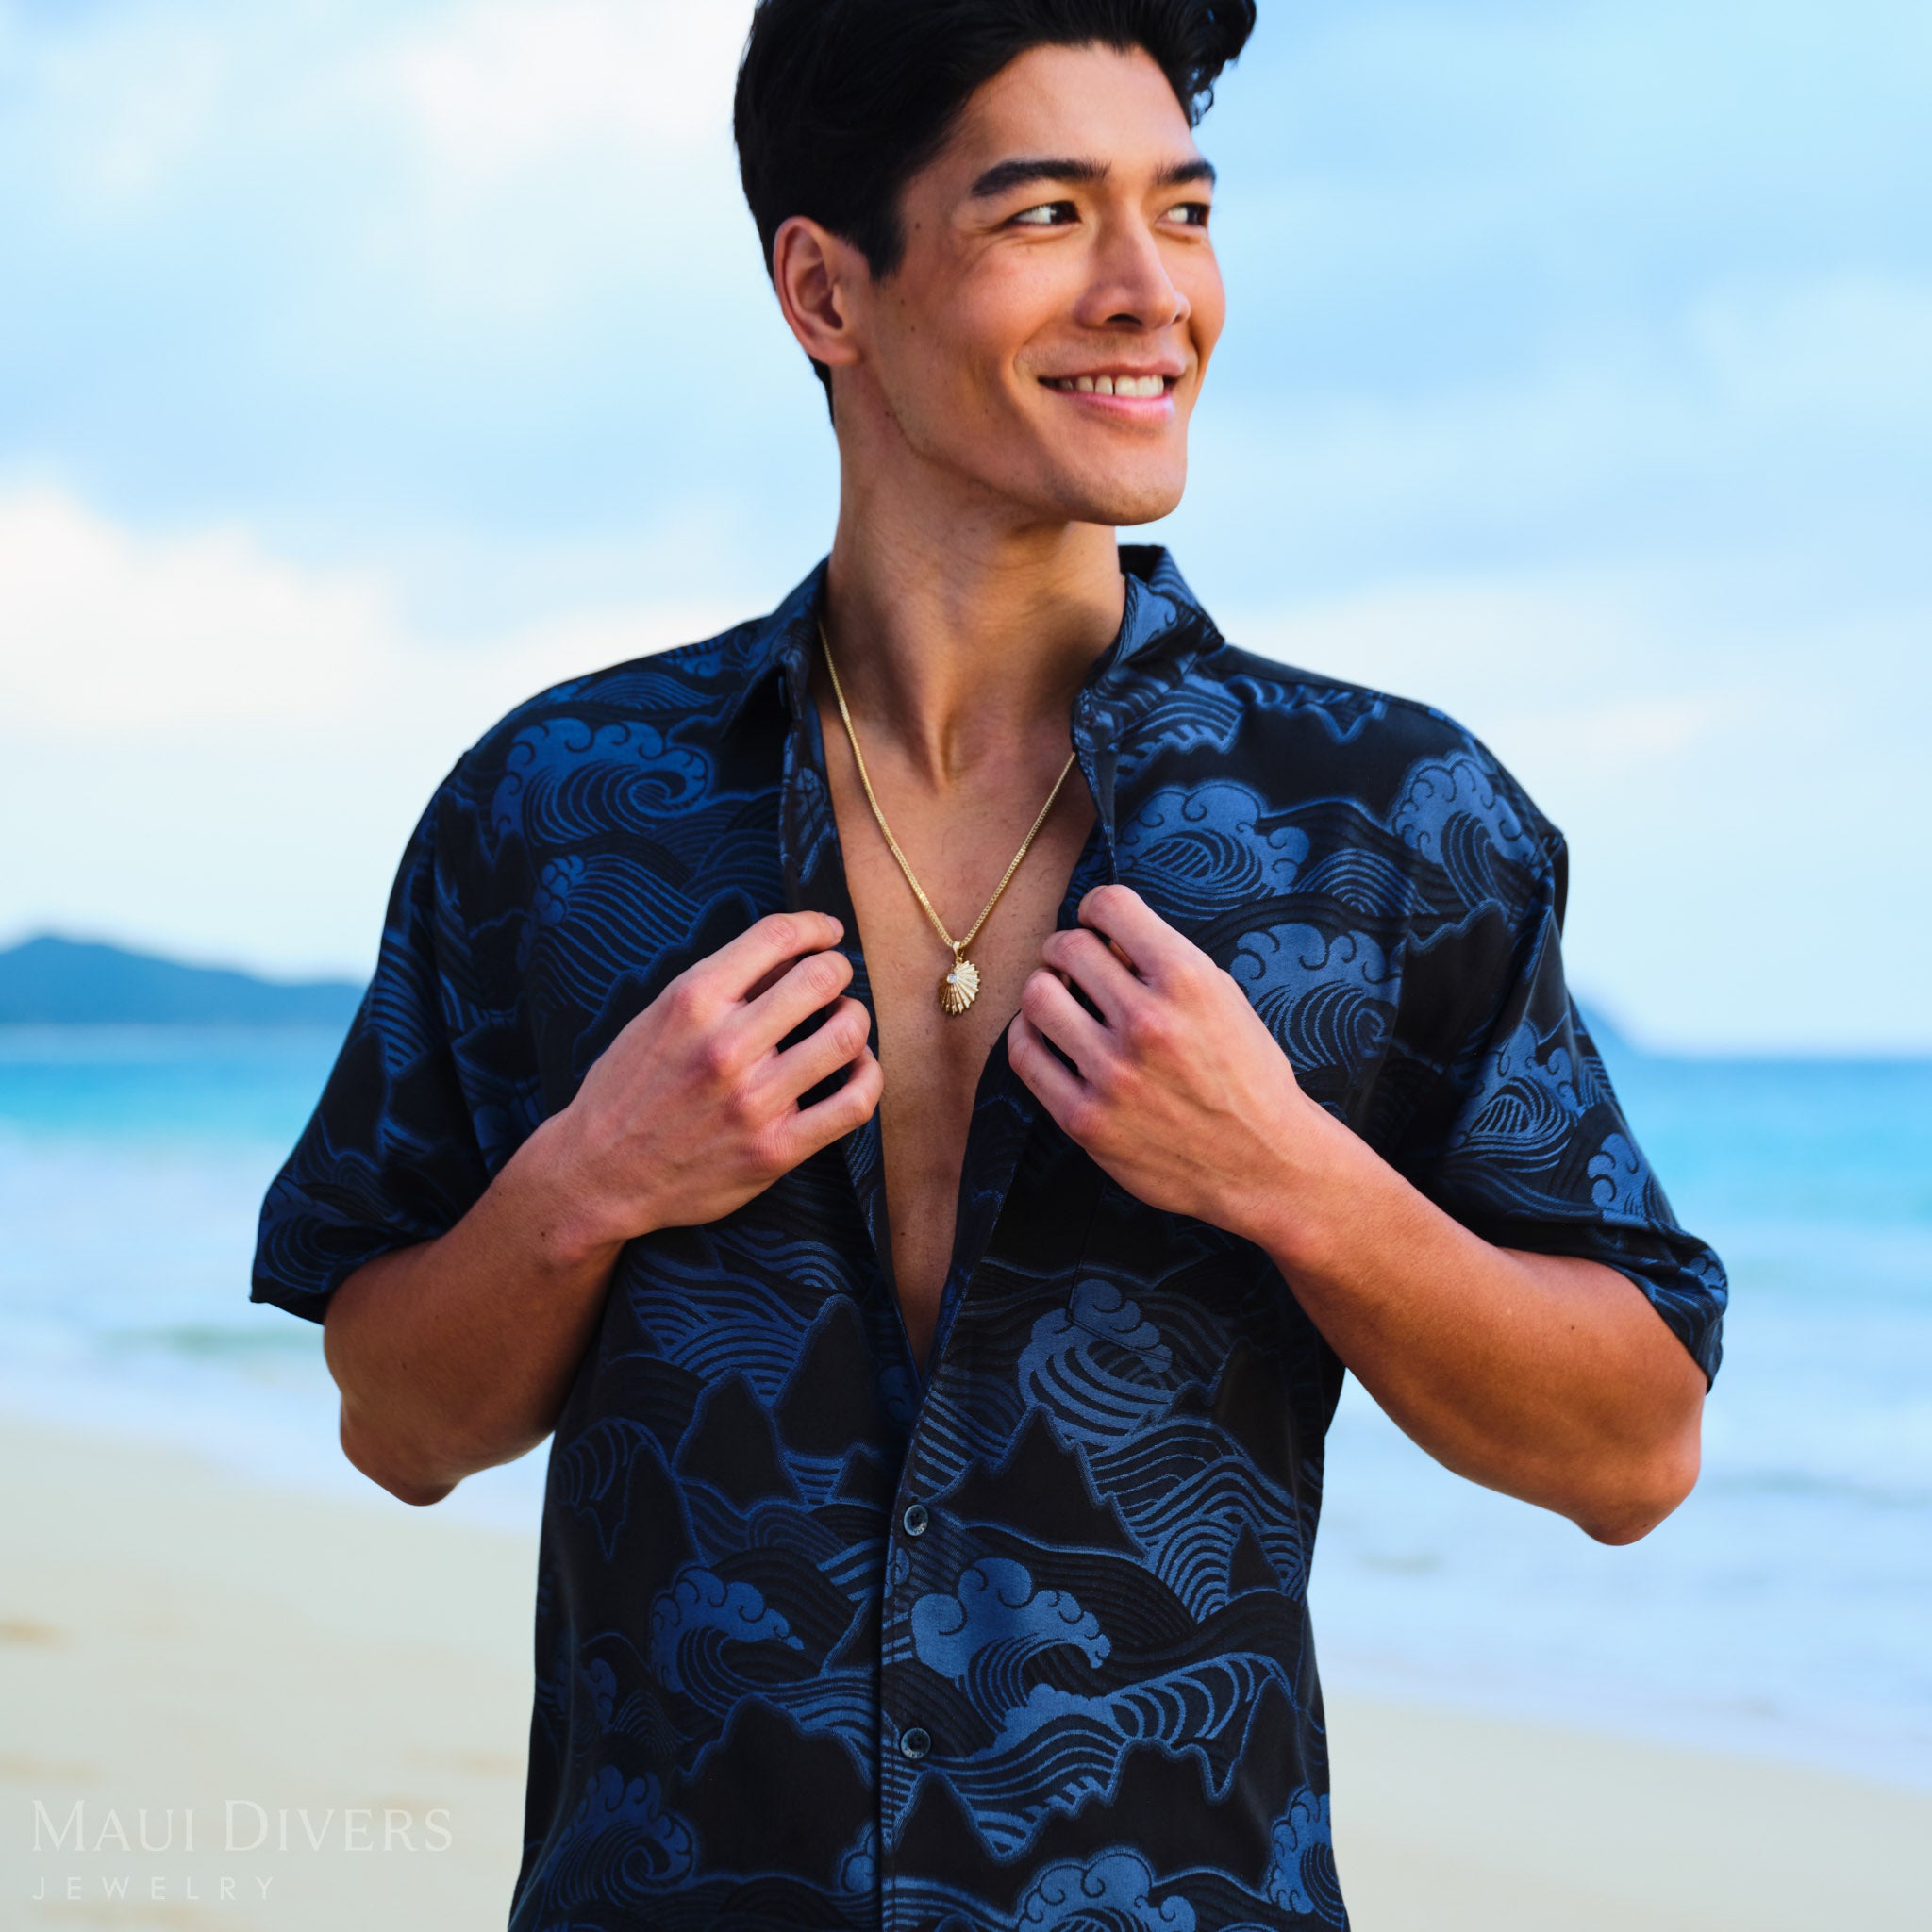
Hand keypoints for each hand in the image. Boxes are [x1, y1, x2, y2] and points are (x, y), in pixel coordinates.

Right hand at [547, 911, 881, 1251]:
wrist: (599, 1175)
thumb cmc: (627, 1091)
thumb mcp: (657, 1018)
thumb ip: (720, 985)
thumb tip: (790, 955)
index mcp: (691, 1002)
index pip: (776, 936)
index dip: (815, 926)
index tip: (828, 932)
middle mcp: (725, 1046)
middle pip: (822, 978)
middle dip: (837, 970)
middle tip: (834, 980)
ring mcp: (753, 1101)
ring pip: (847, 1035)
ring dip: (855, 1019)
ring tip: (843, 1022)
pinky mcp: (775, 1150)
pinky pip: (854, 1104)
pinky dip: (868, 1076)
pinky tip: (857, 1069)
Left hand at [1005, 883, 1329, 1241]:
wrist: (1263, 1164)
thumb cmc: (1247, 1077)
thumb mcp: (1224, 1000)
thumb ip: (1164, 964)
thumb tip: (1101, 938)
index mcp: (1188, 980)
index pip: (1110, 904)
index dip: (1096, 909)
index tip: (1097, 925)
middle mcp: (1147, 1021)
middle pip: (1065, 947)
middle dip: (1068, 949)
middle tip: (1076, 967)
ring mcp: (1113, 1073)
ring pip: (1036, 996)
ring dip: (1045, 990)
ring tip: (1061, 1002)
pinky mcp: (1085, 1119)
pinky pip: (1025, 1055)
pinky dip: (1028, 1035)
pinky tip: (1045, 1036)